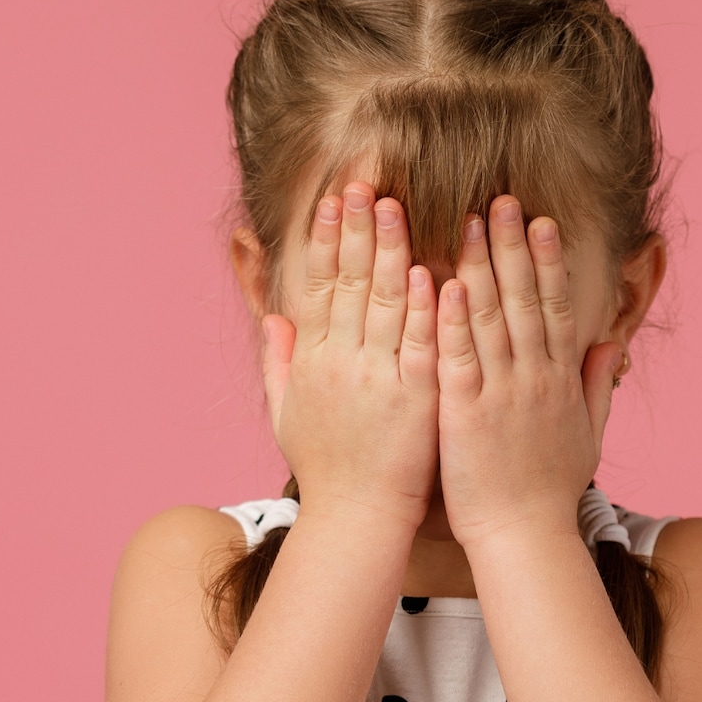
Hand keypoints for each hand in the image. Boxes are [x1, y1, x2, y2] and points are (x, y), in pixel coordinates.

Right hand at [261, 182, 439, 530]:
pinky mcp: (414, 400)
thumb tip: (274, 320)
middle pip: (348, 282)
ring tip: (394, 206)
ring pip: (383, 303)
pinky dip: (422, 309)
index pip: (319, 285)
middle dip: (356, 228)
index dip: (327, 239)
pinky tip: (427, 271)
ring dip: (389, 251)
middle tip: (363, 181)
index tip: (334, 199)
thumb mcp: (287, 414)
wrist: (356, 519)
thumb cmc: (327, 469)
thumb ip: (280, 363)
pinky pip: (418, 345)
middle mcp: (340, 363)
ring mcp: (377, 379)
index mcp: (313, 360)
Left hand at [435, 195, 622, 547]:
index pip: (552, 306)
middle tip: (501, 199)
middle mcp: (533, 377)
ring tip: (470, 221)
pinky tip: (443, 281)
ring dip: (480, 264)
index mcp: (558, 379)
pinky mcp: (466, 412)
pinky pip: (458, 355)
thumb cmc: (550, 492)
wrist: (525, 538)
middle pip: (523, 298)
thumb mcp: (587, 433)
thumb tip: (611, 344)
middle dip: (512, 245)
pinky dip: (451, 317)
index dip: (546, 261)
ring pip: (490, 316)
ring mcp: (501, 392)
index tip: (540, 221)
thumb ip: (596, 385)